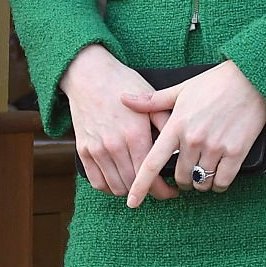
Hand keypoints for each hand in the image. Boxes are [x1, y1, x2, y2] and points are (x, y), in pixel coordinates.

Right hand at [59, 45, 177, 199]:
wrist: (90, 74)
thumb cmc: (123, 83)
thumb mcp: (150, 98)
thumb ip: (166, 122)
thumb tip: (182, 145)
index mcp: (135, 134)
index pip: (150, 174)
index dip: (163, 190)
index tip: (171, 192)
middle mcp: (115, 146)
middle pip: (133, 185)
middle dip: (148, 192)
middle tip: (158, 189)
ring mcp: (97, 149)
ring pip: (115, 187)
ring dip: (129, 190)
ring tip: (140, 183)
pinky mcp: (83, 151)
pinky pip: (97, 182)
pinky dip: (109, 187)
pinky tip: (120, 180)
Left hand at [121, 60, 265, 206]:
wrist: (250, 77)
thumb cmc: (214, 82)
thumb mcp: (181, 88)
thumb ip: (152, 101)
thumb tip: (123, 99)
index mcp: (177, 124)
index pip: (153, 162)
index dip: (141, 185)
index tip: (132, 203)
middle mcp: (193, 139)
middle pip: (180, 177)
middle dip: (182, 178)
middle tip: (188, 169)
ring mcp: (215, 146)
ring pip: (201, 182)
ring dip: (201, 181)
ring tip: (204, 168)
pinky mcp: (236, 152)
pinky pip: (222, 182)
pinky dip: (218, 184)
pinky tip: (219, 174)